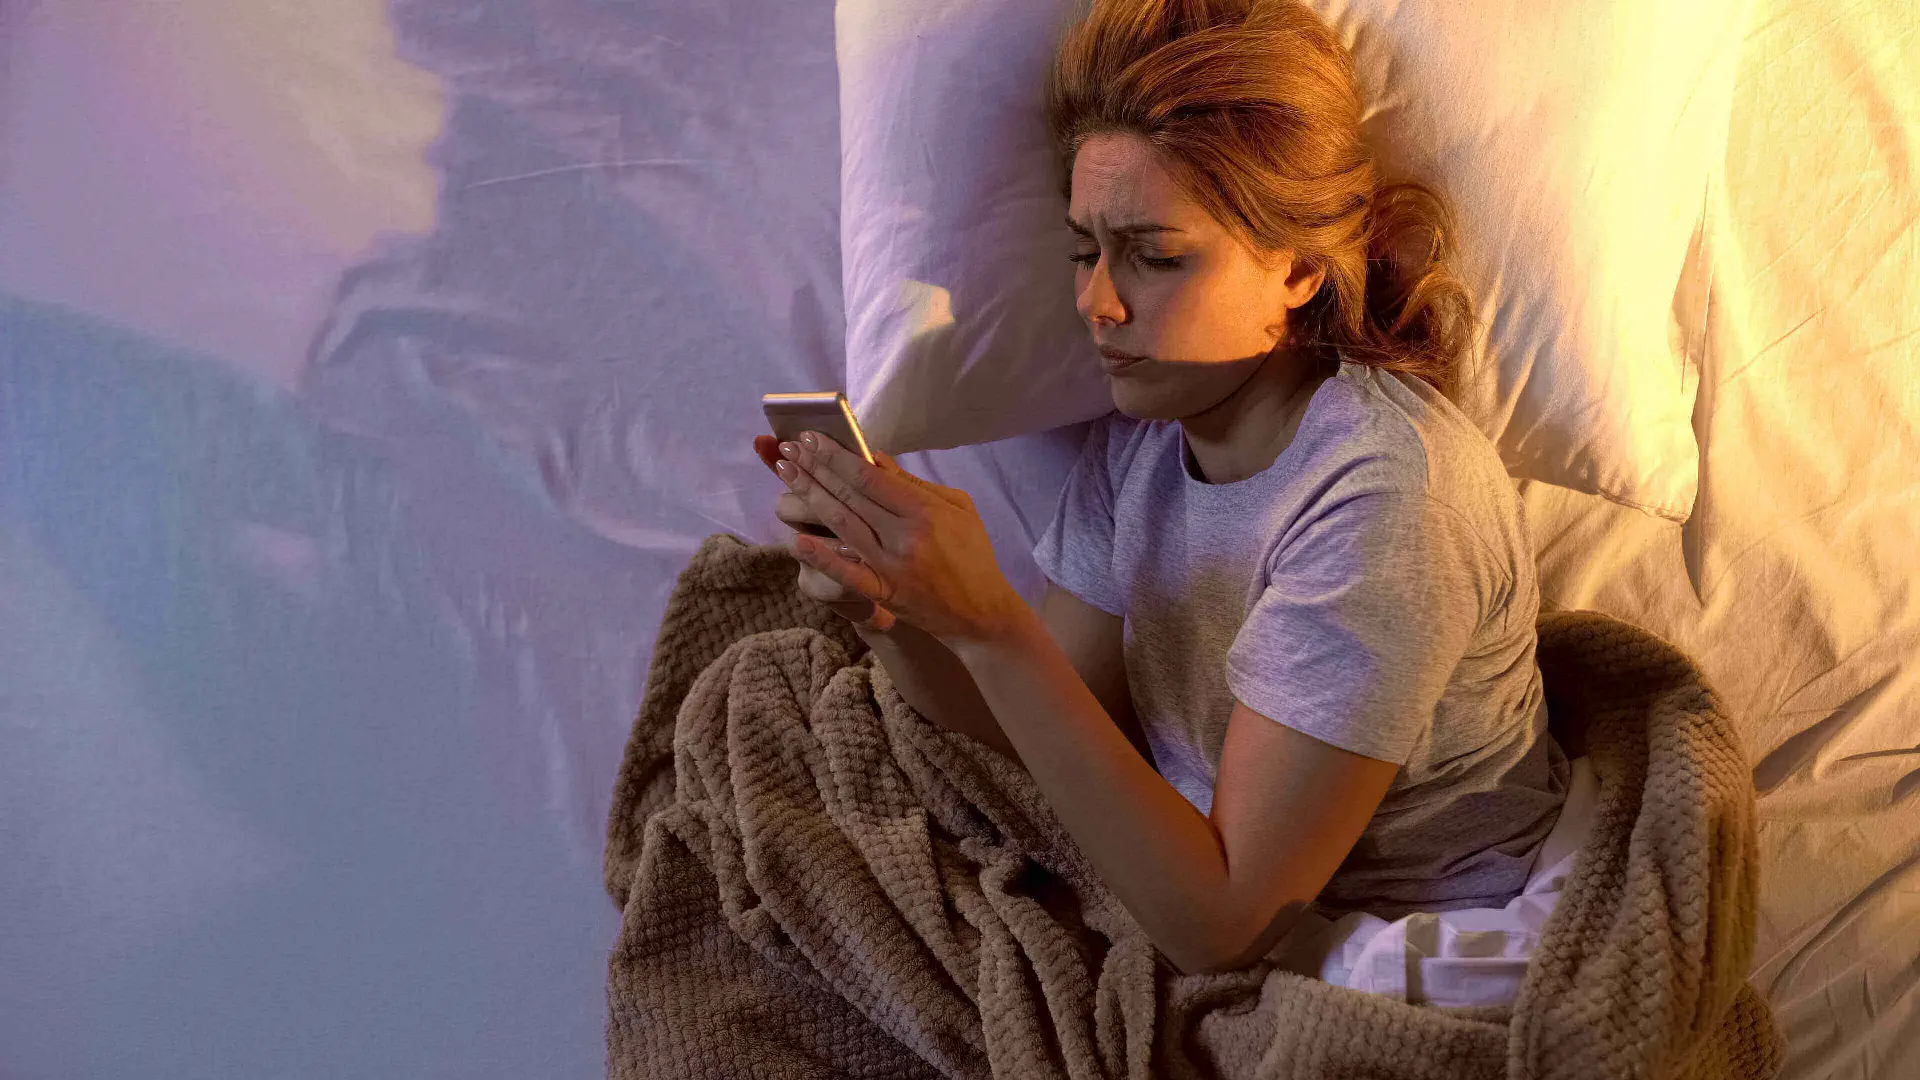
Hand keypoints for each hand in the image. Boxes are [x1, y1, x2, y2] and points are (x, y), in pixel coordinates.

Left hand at [754, 429, 1028, 647]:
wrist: (983, 613)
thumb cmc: (972, 554)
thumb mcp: (958, 508)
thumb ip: (914, 484)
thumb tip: (875, 457)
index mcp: (925, 511)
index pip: (869, 477)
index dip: (836, 455)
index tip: (811, 437)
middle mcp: (905, 537)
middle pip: (849, 495)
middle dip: (814, 467)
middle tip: (789, 447)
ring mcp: (891, 567)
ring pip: (842, 524)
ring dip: (809, 496)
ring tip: (785, 472)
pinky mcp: (884, 593)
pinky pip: (848, 575)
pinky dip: (821, 558)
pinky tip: (796, 542)